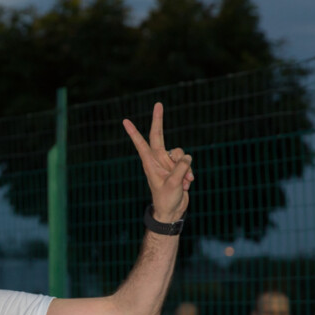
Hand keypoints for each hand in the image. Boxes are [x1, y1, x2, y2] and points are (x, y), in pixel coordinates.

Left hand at [123, 102, 193, 222]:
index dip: (134, 132)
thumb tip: (187, 157)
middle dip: (158, 120)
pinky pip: (188, 162)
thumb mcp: (174, 183)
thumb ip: (180, 168)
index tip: (125, 121)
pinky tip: (187, 185)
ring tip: (183, 182)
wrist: (172, 210)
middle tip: (158, 103)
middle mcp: (158, 159)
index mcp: (150, 163)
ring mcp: (169, 163)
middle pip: (159, 135)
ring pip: (180, 153)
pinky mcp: (179, 167)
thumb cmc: (166, 199)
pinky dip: (190, 173)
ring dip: (185, 167)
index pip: (141, 143)